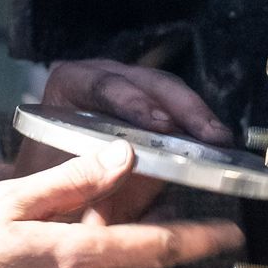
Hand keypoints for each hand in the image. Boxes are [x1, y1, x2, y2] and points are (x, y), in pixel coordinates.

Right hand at [0, 145, 241, 267]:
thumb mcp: (4, 203)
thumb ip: (71, 180)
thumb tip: (121, 156)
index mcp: (74, 258)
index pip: (159, 246)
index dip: (202, 237)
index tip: (232, 231)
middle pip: (130, 263)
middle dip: (130, 237)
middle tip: (106, 212)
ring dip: (88, 262)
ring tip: (34, 245)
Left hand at [13, 59, 233, 221]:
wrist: (48, 189)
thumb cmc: (50, 181)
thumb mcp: (59, 181)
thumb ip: (84, 179)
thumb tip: (122, 177)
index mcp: (70, 85)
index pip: (100, 85)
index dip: (132, 102)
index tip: (158, 125)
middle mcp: (101, 78)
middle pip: (146, 82)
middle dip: (180, 107)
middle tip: (206, 135)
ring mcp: (131, 89)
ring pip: (168, 91)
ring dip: (196, 115)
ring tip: (219, 140)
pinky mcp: (153, 107)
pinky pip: (178, 108)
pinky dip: (198, 126)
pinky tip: (217, 145)